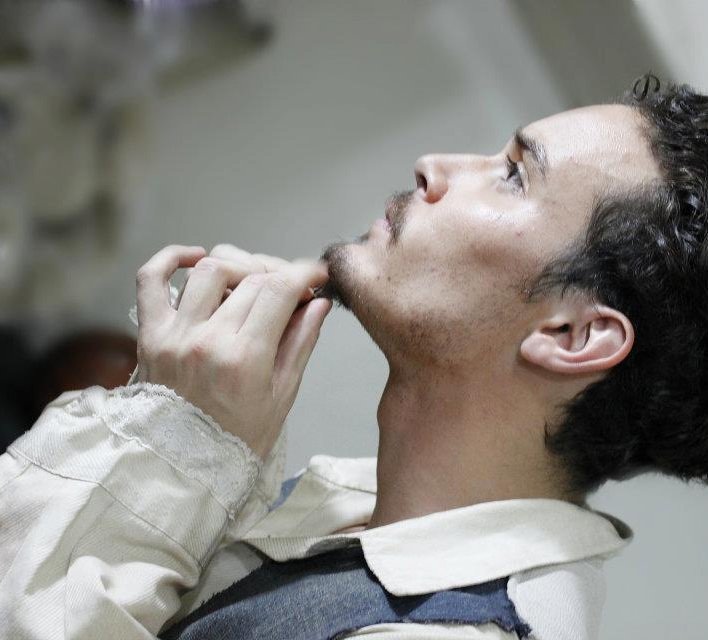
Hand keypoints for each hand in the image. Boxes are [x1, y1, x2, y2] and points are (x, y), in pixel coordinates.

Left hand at [135, 244, 330, 459]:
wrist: (179, 468)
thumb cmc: (236, 440)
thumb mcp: (281, 397)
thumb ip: (301, 343)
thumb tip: (318, 303)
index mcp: (244, 358)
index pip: (280, 289)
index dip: (305, 273)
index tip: (318, 275)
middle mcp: (206, 339)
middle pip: (251, 278)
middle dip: (280, 275)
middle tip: (292, 290)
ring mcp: (174, 334)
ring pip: (210, 270)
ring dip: (240, 268)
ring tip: (253, 283)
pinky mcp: (149, 334)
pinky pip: (152, 279)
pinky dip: (172, 258)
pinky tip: (198, 257)